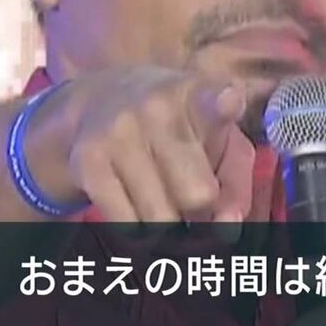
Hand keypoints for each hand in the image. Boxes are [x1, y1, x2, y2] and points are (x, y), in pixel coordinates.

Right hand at [26, 66, 254, 225]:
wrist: (98, 101)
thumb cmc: (176, 130)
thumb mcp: (217, 141)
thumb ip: (236, 183)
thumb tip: (228, 226)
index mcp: (199, 96)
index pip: (216, 100)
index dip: (226, 104)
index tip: (229, 102)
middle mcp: (159, 107)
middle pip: (198, 195)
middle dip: (199, 213)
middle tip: (190, 202)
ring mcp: (119, 131)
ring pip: (161, 220)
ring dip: (167, 226)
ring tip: (161, 201)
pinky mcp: (89, 160)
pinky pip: (127, 225)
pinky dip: (136, 230)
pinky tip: (134, 206)